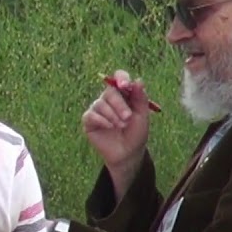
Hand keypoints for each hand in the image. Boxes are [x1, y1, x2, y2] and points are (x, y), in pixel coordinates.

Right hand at [82, 69, 149, 183]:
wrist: (128, 153)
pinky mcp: (88, 121)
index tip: (126, 85)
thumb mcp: (142, 115)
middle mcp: (108, 99)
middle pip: (110, 91)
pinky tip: (109, 127)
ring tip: (121, 126)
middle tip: (128, 117)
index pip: (119, 78)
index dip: (121, 78)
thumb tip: (138, 80)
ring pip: (100, 104)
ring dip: (113, 115)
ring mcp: (97, 109)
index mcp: (123, 94)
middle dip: (120, 104)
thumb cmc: (136, 133)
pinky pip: (91, 115)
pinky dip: (102, 120)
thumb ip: (140, 98)